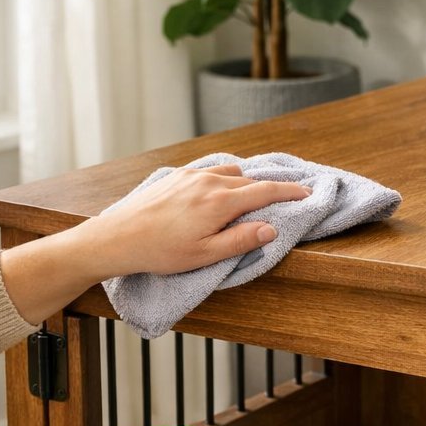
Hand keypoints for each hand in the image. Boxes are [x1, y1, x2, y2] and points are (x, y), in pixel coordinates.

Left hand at [81, 163, 311, 278]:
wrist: (119, 237)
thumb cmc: (161, 252)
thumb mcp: (205, 255)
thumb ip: (241, 240)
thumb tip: (271, 228)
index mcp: (220, 202)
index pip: (265, 191)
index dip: (290, 191)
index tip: (307, 193)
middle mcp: (208, 181)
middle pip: (250, 180)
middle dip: (270, 187)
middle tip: (285, 196)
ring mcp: (191, 175)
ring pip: (230, 172)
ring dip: (246, 182)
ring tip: (254, 195)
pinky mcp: (177, 176)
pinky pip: (210, 170)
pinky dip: (225, 177)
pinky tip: (222, 189)